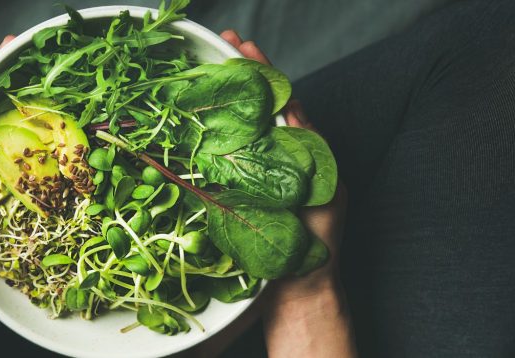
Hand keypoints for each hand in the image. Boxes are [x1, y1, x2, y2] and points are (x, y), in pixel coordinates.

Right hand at [193, 30, 354, 357]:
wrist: (296, 290)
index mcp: (299, 152)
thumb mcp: (322, 188)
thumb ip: (307, 148)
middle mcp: (272, 158)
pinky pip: (218, 157)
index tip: (241, 44)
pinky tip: (192, 119)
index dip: (262, 70)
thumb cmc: (314, 242)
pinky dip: (207, 134)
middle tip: (220, 42)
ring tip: (204, 68)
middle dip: (239, 71)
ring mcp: (249, 175)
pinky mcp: (231, 194)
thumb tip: (290, 109)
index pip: (279, 99)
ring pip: (233, 128)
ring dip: (220, 97)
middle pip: (254, 106)